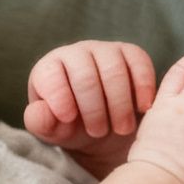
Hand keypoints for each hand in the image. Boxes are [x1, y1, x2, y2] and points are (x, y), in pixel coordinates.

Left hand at [25, 41, 157, 170]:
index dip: (59, 97)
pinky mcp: (132, 54)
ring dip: (119, 104)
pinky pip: (139, 63)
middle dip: (93, 109)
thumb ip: (41, 123)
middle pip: (85, 75)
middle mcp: (76, 53)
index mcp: (49, 69)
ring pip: (113, 70)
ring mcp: (105, 50)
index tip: (69, 119)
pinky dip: (143, 88)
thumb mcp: (54, 131)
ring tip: (121, 128)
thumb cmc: (72, 127)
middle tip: (98, 132)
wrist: (106, 127)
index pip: (50, 75)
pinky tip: (142, 109)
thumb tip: (41, 111)